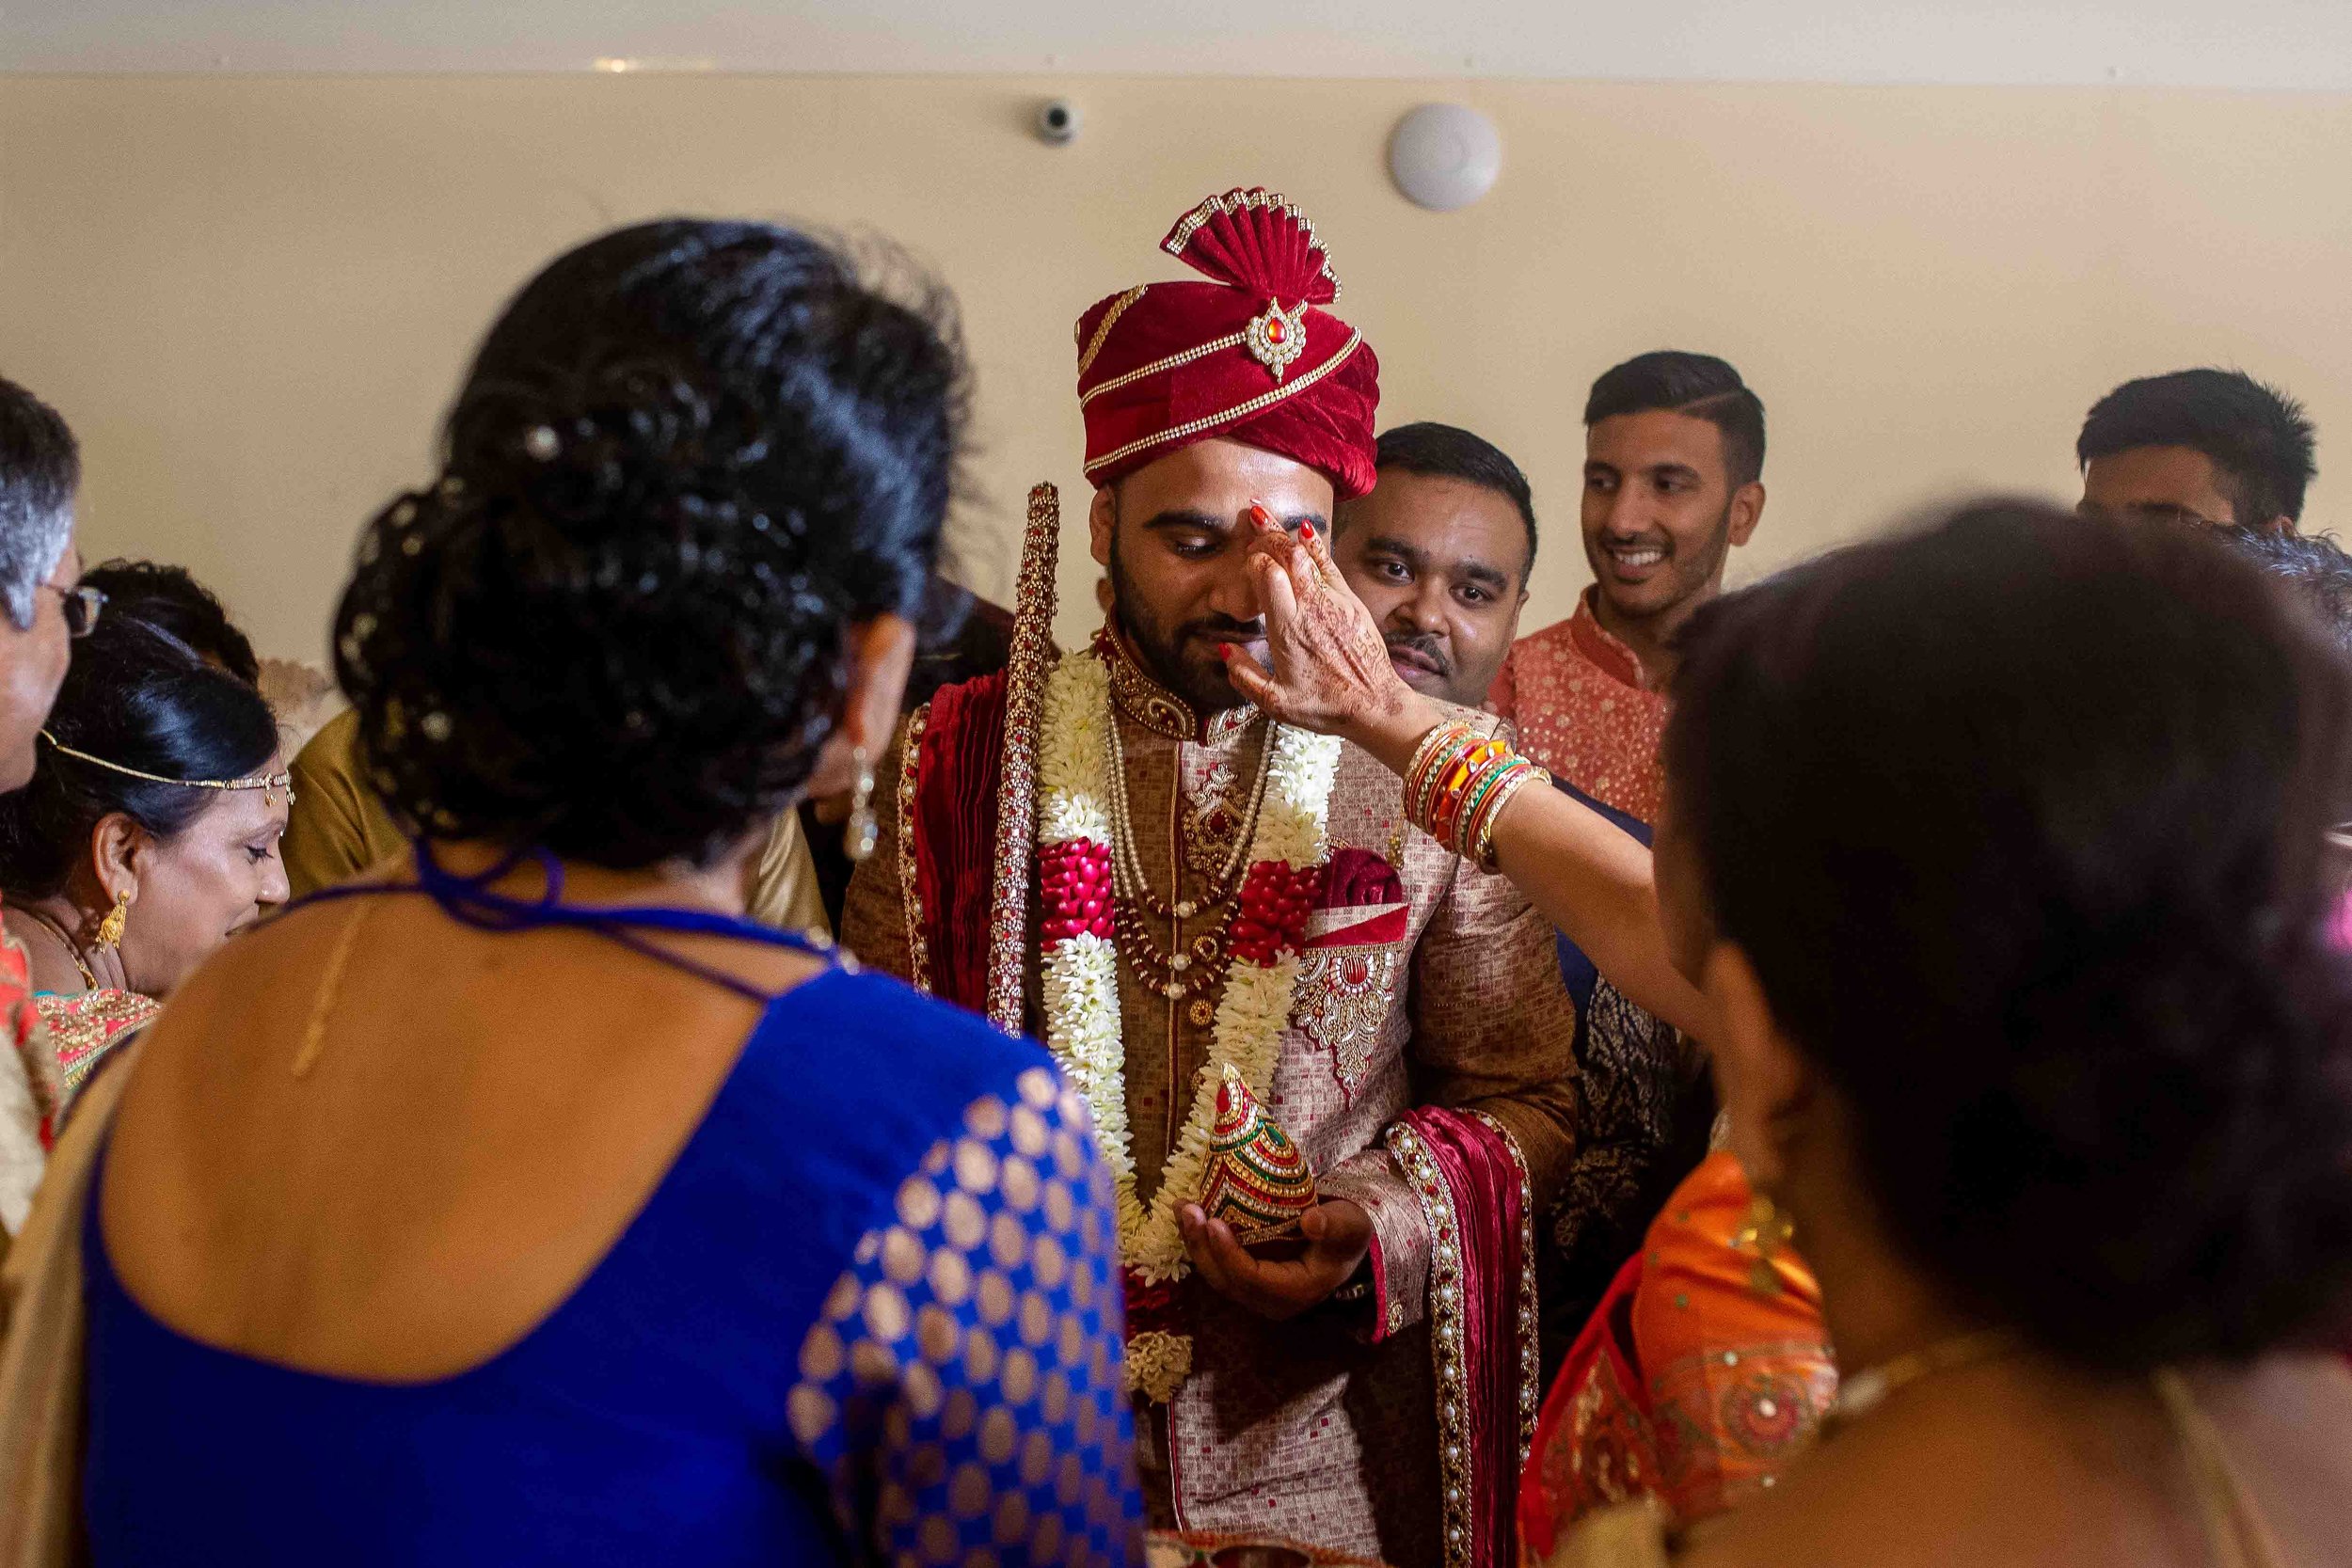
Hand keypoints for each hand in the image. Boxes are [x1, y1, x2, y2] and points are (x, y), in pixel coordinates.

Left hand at [1177, 1198, 1373, 1319]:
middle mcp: (1269, 1299)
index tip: (1213, 1222)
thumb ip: (1334, 1225)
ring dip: (1195, 1241)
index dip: (1229, 1255)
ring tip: (1181, 1207)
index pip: (1252, 1280)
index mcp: (1294, 1292)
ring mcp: (1255, 1290)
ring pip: (1216, 1272)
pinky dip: (1201, 1239)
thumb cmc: (1347, 1233)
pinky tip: (1189, 1212)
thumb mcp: (1349, 1226)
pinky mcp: (1245, 1276)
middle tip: (1187, 1210)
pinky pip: (1218, 1262)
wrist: (1344, 1242)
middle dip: (1202, 1246)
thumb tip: (1311, 1222)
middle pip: (1226, 1279)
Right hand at [1217, 504, 1442, 769]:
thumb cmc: (1327, 706)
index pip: (1268, 575)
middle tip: (1251, 522)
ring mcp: (1334, 601)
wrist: (1376, 705)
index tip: (1245, 564)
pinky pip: (1329, 565)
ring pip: (1307, 554)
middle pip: (1287, 555)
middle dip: (1267, 536)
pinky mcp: (1351, 602)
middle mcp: (1311, 607)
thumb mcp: (1276, 703)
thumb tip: (1226, 651)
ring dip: (1285, 534)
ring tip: (1265, 516)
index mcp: (1288, 629)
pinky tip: (1303, 530)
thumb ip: (1244, 677)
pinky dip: (1314, 545)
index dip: (1253, 561)